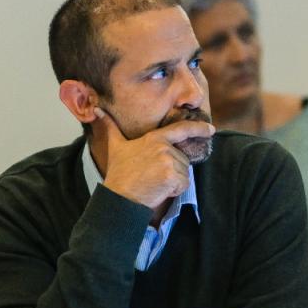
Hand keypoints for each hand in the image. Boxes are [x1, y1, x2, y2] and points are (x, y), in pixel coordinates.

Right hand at [92, 109, 213, 209]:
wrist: (120, 196)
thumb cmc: (119, 173)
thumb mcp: (115, 146)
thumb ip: (110, 127)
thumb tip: (96, 110)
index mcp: (154, 138)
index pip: (181, 130)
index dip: (198, 129)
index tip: (211, 129)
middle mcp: (163, 147)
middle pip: (182, 159)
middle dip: (172, 171)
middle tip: (152, 176)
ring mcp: (168, 161)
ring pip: (184, 173)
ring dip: (173, 181)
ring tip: (154, 183)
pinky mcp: (172, 176)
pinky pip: (184, 185)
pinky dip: (174, 191)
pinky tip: (159, 190)